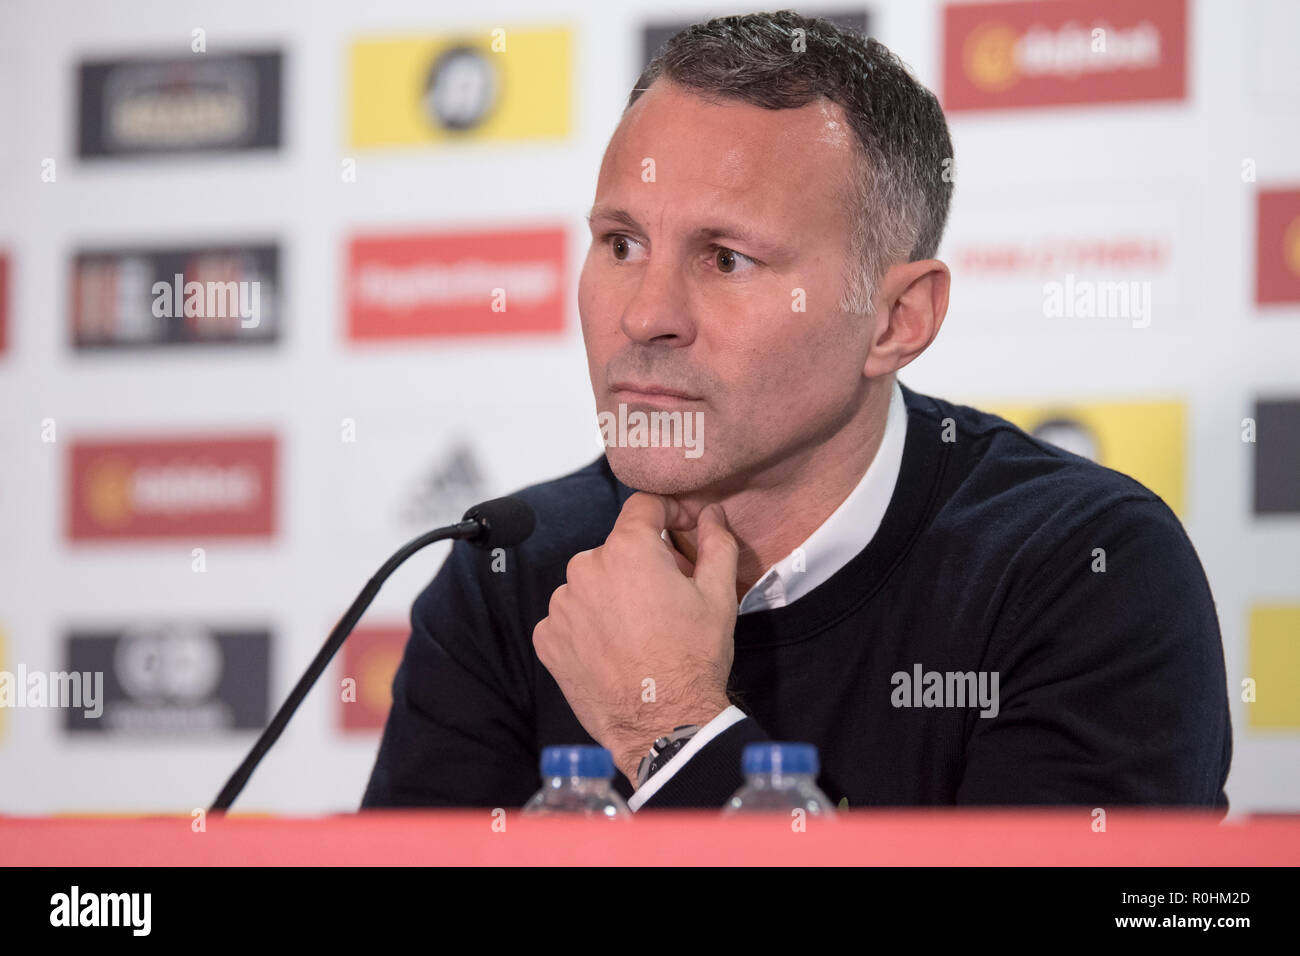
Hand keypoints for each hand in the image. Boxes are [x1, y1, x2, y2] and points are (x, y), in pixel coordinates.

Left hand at [532, 493, 738, 783]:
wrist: (661, 725)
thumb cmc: (693, 658)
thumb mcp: (718, 595)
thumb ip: (716, 542)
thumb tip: (712, 513)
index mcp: (628, 549)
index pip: (643, 506)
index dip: (667, 513)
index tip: (680, 530)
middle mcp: (586, 568)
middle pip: (617, 550)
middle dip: (641, 564)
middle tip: (667, 597)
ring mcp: (561, 605)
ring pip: (590, 583)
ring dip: (611, 595)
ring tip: (638, 631)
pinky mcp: (547, 638)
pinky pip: (569, 617)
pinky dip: (588, 625)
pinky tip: (612, 649)